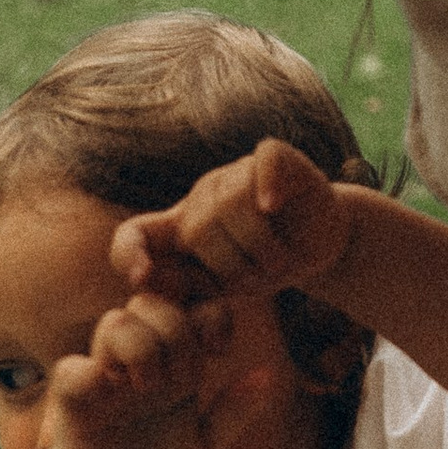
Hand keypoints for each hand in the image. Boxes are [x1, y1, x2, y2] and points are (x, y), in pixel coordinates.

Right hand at [40, 293, 283, 448]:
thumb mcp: (204, 446)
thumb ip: (233, 412)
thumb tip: (269, 375)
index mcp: (173, 366)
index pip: (192, 308)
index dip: (211, 317)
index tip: (219, 352)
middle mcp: (137, 363)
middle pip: (152, 302)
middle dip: (175, 331)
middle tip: (180, 377)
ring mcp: (102, 379)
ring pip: (115, 321)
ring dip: (139, 348)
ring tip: (147, 389)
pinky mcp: (69, 404)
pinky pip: (72, 368)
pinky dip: (91, 377)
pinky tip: (109, 400)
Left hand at [112, 138, 355, 314]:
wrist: (319, 246)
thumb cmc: (266, 267)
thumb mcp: (223, 289)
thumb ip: (182, 289)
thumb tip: (141, 280)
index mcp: (180, 228)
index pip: (134, 234)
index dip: (127, 253)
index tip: (138, 278)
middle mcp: (202, 195)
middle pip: (197, 229)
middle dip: (232, 267)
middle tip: (260, 280)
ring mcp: (236, 173)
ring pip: (233, 204)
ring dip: (261, 247)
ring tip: (278, 261)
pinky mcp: (274, 159)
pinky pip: (263, 165)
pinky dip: (268, 188)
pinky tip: (272, 207)